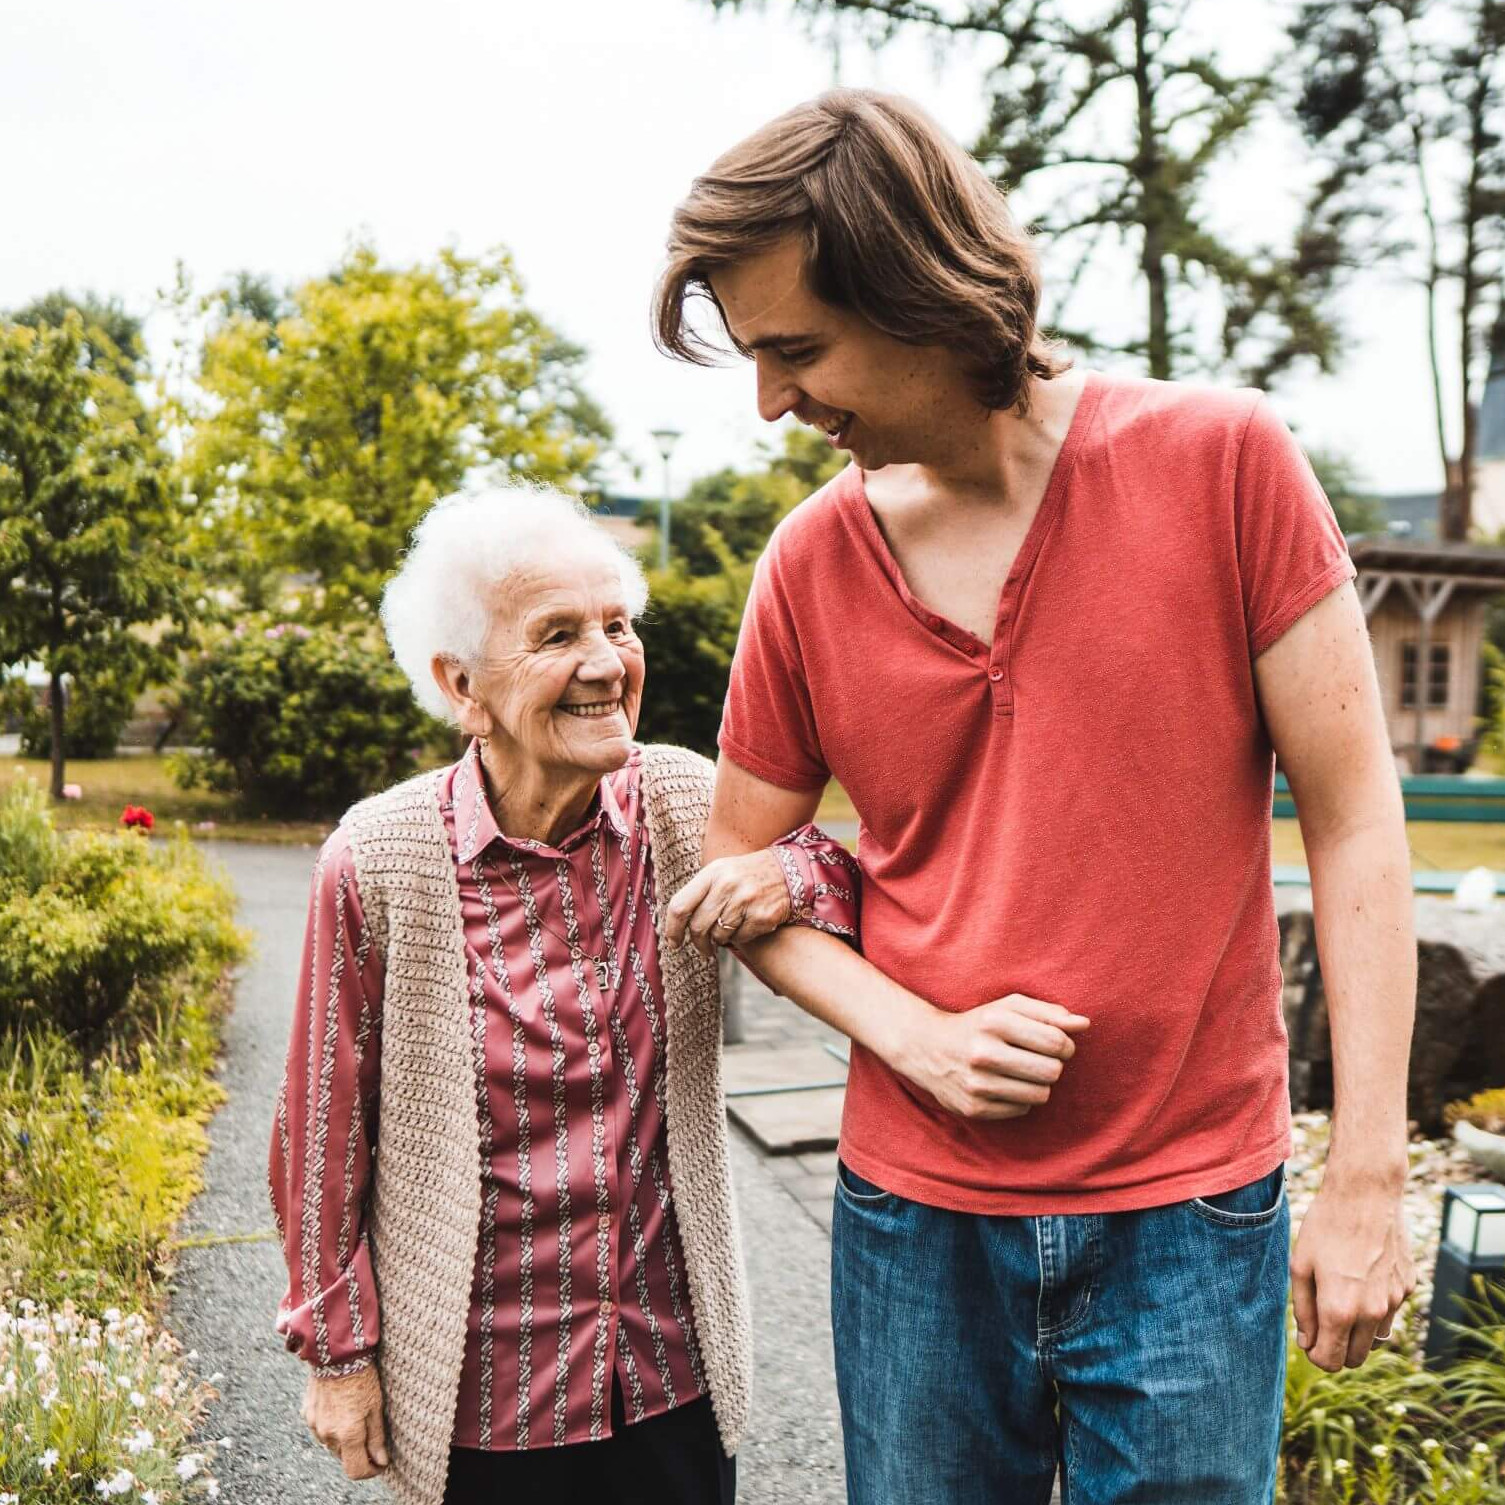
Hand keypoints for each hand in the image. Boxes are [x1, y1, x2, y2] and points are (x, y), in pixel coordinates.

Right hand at [302, 1366, 388, 1478]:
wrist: (337, 1353)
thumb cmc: (362, 1376)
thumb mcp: (376, 1406)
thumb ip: (377, 1437)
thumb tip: (381, 1461)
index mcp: (347, 1434)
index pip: (356, 1470)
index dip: (370, 1471)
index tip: (381, 1463)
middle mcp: (328, 1434)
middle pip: (345, 1458)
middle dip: (359, 1453)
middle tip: (373, 1437)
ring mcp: (315, 1426)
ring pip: (332, 1445)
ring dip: (345, 1440)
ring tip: (357, 1417)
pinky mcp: (307, 1415)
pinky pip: (321, 1430)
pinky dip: (333, 1427)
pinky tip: (342, 1409)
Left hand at [665, 850, 792, 957]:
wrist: (788, 871)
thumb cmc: (746, 876)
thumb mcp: (720, 872)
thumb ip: (699, 893)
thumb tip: (675, 924)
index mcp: (712, 873)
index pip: (680, 906)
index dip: (672, 929)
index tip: (673, 942)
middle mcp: (727, 885)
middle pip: (698, 926)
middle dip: (698, 943)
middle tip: (703, 948)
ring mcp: (746, 901)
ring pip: (719, 936)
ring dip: (720, 939)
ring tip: (729, 930)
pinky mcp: (762, 916)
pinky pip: (740, 938)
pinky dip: (740, 938)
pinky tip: (746, 927)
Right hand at [892, 994, 1089, 1119]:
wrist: (927, 1047)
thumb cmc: (978, 1024)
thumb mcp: (1009, 1008)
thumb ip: (1048, 1013)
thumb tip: (1084, 1024)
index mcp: (994, 1021)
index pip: (1056, 1041)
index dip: (1066, 1045)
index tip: (1057, 1044)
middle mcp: (983, 1053)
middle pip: (1052, 1071)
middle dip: (1053, 1066)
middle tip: (1040, 1059)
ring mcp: (976, 1084)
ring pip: (1040, 1095)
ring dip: (1038, 1084)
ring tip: (1021, 1072)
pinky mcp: (973, 1108)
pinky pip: (1022, 1110)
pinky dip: (1019, 1100)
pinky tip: (1003, 1085)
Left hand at [1291, 1176, 1415, 1371]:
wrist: (1365, 1195)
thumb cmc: (1325, 1227)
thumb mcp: (1301, 1265)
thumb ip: (1303, 1309)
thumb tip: (1308, 1343)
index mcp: (1340, 1309)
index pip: (1330, 1361)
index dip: (1316, 1355)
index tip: (1309, 1339)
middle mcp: (1371, 1312)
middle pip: (1356, 1359)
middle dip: (1337, 1349)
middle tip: (1321, 1324)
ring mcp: (1394, 1301)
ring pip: (1376, 1340)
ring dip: (1358, 1332)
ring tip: (1341, 1299)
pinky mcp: (1408, 1287)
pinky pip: (1390, 1312)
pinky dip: (1375, 1307)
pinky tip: (1362, 1277)